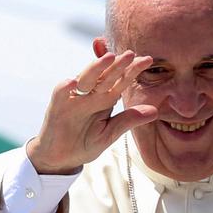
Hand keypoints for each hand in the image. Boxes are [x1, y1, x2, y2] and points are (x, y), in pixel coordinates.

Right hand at [27, 51, 158, 173]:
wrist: (62, 158)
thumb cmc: (85, 143)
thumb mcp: (110, 133)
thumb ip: (128, 120)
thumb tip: (155, 110)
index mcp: (105, 98)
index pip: (120, 81)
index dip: (132, 70)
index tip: (147, 61)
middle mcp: (90, 94)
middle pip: (105, 75)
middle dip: (117, 65)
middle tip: (130, 54)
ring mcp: (74, 98)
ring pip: (85, 78)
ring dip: (95, 68)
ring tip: (108, 58)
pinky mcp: (57, 105)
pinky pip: (61, 93)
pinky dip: (66, 87)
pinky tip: (74, 82)